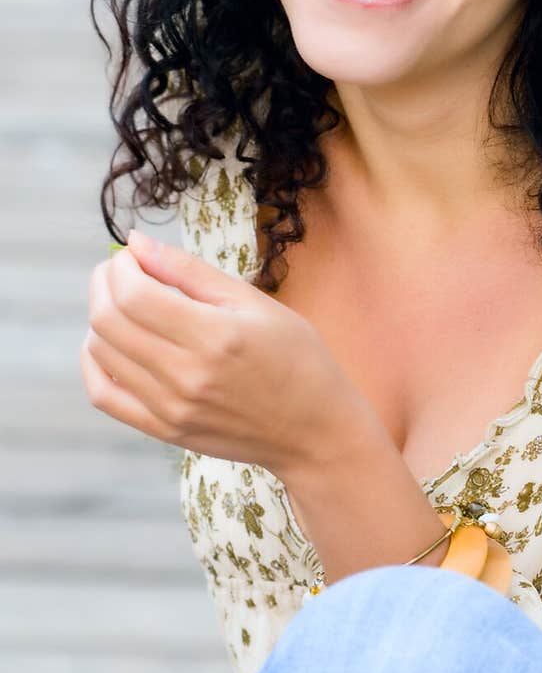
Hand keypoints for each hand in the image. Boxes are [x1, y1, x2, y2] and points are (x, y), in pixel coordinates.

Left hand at [81, 228, 351, 478]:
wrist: (315, 430)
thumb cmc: (296, 357)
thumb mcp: (255, 302)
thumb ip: (191, 271)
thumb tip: (136, 242)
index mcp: (214, 336)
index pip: (133, 293)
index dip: (120, 266)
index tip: (131, 254)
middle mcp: (187, 375)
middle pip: (108, 320)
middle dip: (103, 283)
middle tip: (119, 270)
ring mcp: (171, 408)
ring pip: (100, 351)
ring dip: (100, 317)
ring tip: (123, 302)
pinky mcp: (164, 430)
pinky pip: (103, 394)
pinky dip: (94, 362)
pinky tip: (109, 343)